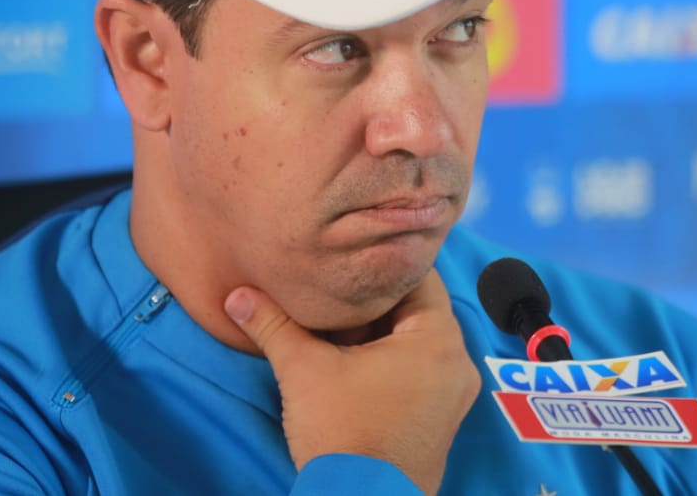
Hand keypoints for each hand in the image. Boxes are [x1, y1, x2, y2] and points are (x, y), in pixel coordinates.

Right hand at [224, 269, 480, 494]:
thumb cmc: (344, 434)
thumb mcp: (303, 371)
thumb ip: (273, 325)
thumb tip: (238, 294)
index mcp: (439, 339)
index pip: (419, 276)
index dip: (379, 267)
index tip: (347, 263)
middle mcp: (459, 362)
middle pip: (418, 310)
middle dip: (374, 303)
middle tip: (334, 295)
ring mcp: (454, 395)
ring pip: (417, 342)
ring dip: (380, 334)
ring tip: (336, 329)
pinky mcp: (442, 420)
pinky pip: (421, 371)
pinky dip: (391, 362)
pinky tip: (352, 364)